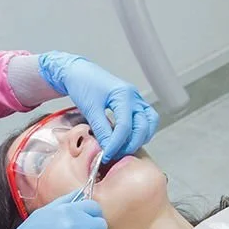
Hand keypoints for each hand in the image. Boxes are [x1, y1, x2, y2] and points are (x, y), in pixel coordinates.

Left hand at [38, 51, 158, 161]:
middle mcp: (134, 96)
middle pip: (142, 126)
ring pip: (149, 123)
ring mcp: (136, 99)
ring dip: (140, 139)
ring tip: (123, 148)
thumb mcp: (90, 108)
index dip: (116, 144)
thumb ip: (101, 129)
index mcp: (124, 94)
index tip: (106, 155)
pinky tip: (128, 139)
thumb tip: (108, 148)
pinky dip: (141, 132)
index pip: (125, 126)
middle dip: (130, 144)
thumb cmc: (83, 85)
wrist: (79, 73)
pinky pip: (146, 120)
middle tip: (115, 154)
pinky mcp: (134, 104)